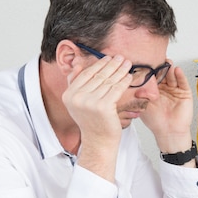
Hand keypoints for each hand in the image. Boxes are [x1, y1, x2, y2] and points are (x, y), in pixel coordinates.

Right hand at [63, 54, 132, 180]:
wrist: (98, 141)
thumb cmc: (91, 121)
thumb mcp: (77, 103)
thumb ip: (74, 84)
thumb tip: (77, 65)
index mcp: (69, 95)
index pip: (86, 74)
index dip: (98, 64)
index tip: (108, 58)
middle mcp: (77, 98)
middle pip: (98, 76)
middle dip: (112, 65)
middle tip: (121, 57)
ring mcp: (90, 103)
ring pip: (108, 82)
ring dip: (120, 71)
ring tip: (128, 64)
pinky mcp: (103, 107)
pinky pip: (116, 89)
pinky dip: (124, 81)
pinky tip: (129, 76)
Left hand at [140, 62, 193, 151]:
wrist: (169, 132)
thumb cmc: (156, 122)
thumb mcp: (144, 106)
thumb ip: (140, 94)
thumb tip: (132, 83)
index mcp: (154, 90)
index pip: (152, 77)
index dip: (149, 70)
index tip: (144, 61)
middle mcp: (164, 88)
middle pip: (163, 74)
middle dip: (160, 66)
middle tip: (156, 58)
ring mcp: (175, 89)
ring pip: (172, 76)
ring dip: (169, 68)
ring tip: (167, 62)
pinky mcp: (184, 93)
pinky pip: (182, 82)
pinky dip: (180, 75)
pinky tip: (177, 70)